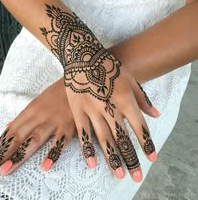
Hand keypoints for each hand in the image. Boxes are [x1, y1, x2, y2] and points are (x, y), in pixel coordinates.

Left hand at [0, 78, 75, 177]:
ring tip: (7, 169)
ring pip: (35, 139)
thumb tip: (8, 127)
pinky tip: (45, 165)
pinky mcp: (69, 126)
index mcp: (30, 111)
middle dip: (2, 154)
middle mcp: (39, 117)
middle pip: (18, 137)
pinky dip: (53, 153)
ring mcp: (53, 121)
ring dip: (21, 155)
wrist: (76, 82)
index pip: (11, 131)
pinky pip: (60, 141)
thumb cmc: (56, 93)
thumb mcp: (37, 102)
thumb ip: (23, 117)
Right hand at [41, 5, 160, 181]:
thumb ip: (142, 98)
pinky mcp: (77, 111)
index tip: (152, 158)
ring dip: (112, 157)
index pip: (139, 126)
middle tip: (136, 176)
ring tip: (119, 174)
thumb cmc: (108, 66)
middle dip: (131, 158)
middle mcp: (109, 108)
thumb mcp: (129, 77)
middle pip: (122, 137)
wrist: (83, 57)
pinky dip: (87, 149)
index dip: (146, 143)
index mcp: (124, 99)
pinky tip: (92, 163)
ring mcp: (92, 111)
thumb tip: (155, 114)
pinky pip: (83, 133)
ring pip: (104, 138)